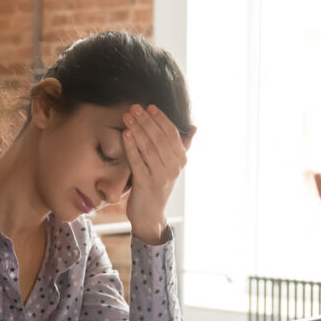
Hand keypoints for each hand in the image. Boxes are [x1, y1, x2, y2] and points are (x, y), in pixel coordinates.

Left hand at [121, 104, 195, 244]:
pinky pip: (137, 161)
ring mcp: (161, 176)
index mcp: (181, 160)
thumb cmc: (158, 186)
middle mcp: (174, 168)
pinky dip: (131, 146)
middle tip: (134, 108)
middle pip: (159, 138)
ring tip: (128, 116)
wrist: (150, 214)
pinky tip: (125, 134)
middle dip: (146, 120)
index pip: (172, 134)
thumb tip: (194, 127)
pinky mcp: (146, 184)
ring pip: (148, 147)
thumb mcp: (172, 165)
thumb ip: (182, 146)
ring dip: (137, 129)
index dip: (160, 119)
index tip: (149, 107)